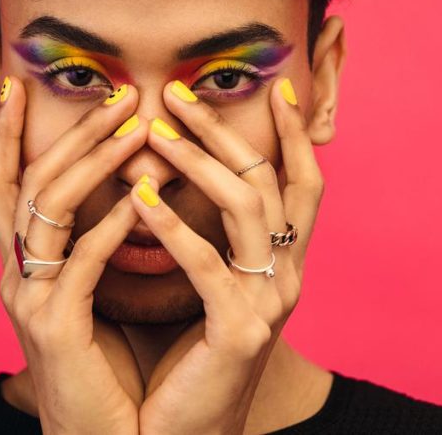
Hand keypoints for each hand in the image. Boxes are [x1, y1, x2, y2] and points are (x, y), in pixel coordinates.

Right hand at [0, 76, 149, 434]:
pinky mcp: (54, 329)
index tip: (12, 76)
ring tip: (137, 125)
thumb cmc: (109, 367)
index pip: (3, 180)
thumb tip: (124, 188)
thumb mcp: (91, 295)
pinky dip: (111, 224)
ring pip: (47, 207)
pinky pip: (81, 262)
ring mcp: (27, 300)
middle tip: (115, 91)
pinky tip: (145, 196)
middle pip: (22, 180)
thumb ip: (93, 244)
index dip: (1, 129)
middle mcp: (13, 274)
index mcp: (21, 264)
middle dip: (63, 128)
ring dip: (92, 160)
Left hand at [127, 77, 323, 434]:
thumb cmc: (185, 356)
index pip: (301, 183)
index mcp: (281, 264)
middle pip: (269, 180)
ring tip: (153, 134)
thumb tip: (176, 173)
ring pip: (247, 208)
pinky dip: (174, 226)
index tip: (276, 87)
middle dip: (225, 130)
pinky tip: (140, 197)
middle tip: (177, 93)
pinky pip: (208, 266)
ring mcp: (268, 304)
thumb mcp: (206, 286)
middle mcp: (286, 277)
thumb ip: (208, 235)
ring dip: (199, 162)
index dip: (294, 135)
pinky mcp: (239, 333)